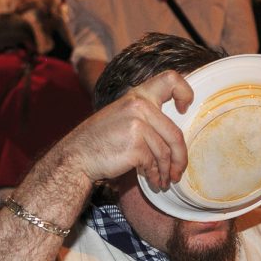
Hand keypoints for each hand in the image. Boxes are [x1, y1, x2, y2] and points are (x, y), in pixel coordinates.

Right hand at [56, 70, 192, 188]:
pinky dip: (156, 175)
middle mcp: (139, 105)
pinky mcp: (136, 144)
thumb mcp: (122, 117)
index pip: (171, 80)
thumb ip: (146, 117)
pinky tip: (153, 181)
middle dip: (180, 157)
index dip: (184, 92)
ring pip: (165, 152)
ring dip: (166, 171)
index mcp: (137, 95)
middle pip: (175, 133)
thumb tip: (176, 138)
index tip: (185, 108)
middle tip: (178, 171)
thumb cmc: (100, 142)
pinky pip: (155, 163)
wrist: (76, 157)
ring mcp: (137, 124)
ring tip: (164, 180)